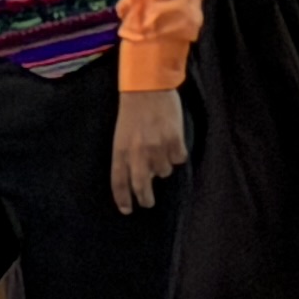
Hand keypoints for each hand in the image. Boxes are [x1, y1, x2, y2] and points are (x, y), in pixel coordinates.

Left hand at [112, 89, 188, 213]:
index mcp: (120, 150)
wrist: (147, 88)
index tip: (127, 210)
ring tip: (160, 150)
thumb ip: (128, 154)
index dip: (123, 198)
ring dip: (163, 166)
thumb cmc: (132, 111)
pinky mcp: (174, 141)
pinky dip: (177, 154)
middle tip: (148, 202)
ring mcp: (157, 148)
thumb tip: (142, 175)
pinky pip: (179, 158)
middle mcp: (138, 153)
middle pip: (141, 184)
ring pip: (164, 171)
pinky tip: (173, 143)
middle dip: (145, 198)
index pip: (119, 181)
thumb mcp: (121, 134)